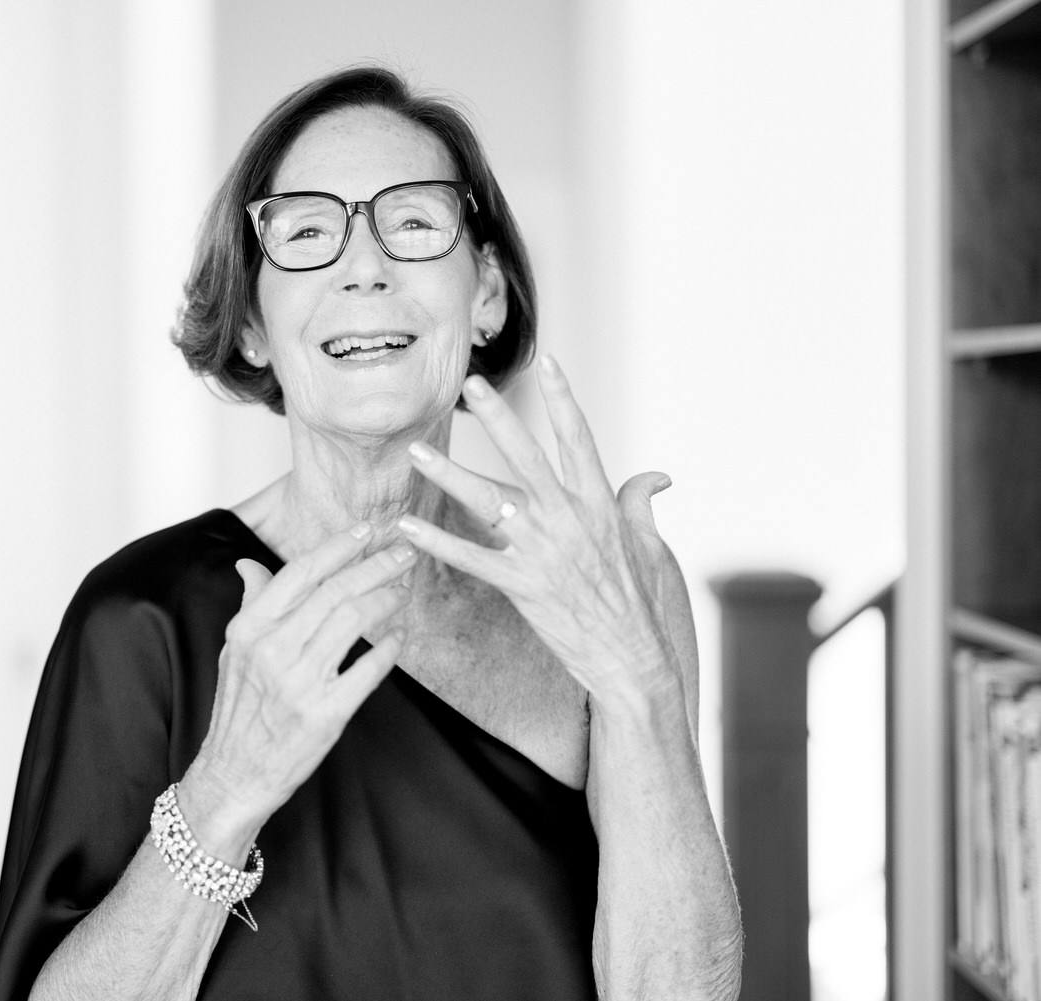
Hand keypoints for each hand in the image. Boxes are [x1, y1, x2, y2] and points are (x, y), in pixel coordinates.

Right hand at [184, 526, 411, 848]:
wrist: (234, 774)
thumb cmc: (239, 710)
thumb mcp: (234, 651)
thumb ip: (251, 604)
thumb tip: (250, 564)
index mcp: (250, 628)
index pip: (300, 573)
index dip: (337, 547)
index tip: (365, 531)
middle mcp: (273, 650)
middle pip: (335, 591)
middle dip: (376, 566)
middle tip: (403, 555)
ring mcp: (300, 682)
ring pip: (355, 620)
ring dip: (386, 598)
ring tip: (403, 590)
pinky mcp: (326, 713)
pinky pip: (369, 669)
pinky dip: (390, 648)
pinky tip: (400, 637)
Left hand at [397, 355, 687, 714]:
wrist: (632, 657)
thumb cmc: (639, 602)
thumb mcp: (649, 545)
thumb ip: (640, 503)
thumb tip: (657, 475)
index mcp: (600, 503)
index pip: (580, 438)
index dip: (564, 398)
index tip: (549, 361)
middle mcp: (570, 519)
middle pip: (527, 457)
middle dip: (498, 418)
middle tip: (471, 385)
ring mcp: (544, 552)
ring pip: (488, 502)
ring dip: (449, 474)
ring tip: (417, 451)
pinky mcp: (522, 586)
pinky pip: (470, 558)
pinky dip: (435, 543)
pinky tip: (405, 527)